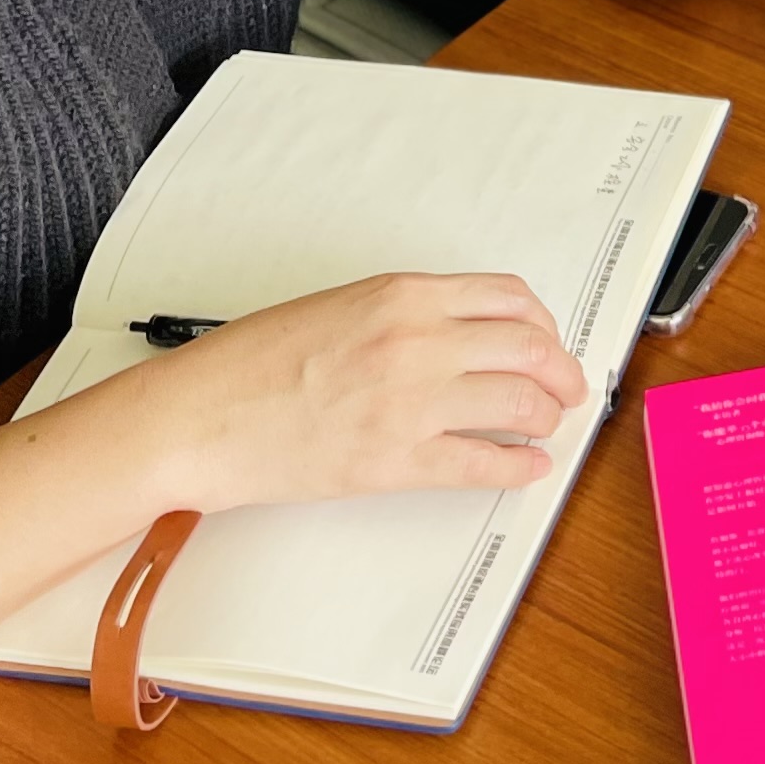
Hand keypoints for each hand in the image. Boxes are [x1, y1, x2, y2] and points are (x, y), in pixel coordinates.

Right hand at [121, 272, 594, 511]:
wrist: (198, 416)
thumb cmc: (251, 365)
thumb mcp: (340, 308)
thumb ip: (406, 313)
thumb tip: (463, 332)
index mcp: (402, 296)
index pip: (510, 298)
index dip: (542, 324)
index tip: (546, 341)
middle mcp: (417, 341)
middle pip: (530, 349)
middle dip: (560, 372)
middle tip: (566, 388)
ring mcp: (410, 402)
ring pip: (520, 404)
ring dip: (545, 417)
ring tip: (544, 426)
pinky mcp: (396, 461)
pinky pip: (484, 464)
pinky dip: (518, 467)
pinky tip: (526, 467)